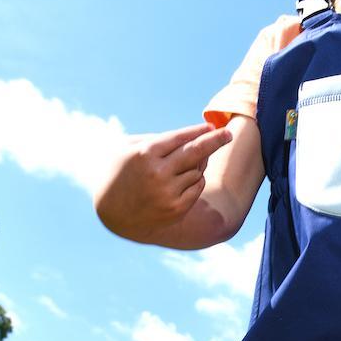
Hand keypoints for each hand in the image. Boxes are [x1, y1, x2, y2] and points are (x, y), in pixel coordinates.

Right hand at [95, 123, 230, 241]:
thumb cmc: (118, 173)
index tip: (212, 127)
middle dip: (216, 140)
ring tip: (182, 166)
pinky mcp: (176, 209)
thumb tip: (191, 134)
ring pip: (198, 171)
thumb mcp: (127, 149)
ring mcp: (168, 192)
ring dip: (197, 164)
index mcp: (145, 153)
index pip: (180, 137)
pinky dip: (196, 180)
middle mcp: (158, 173)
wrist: (111, 213)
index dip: (198, 131)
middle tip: (228, 134)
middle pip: (196, 152)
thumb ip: (155, 139)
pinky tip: (182, 180)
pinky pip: (198, 187)